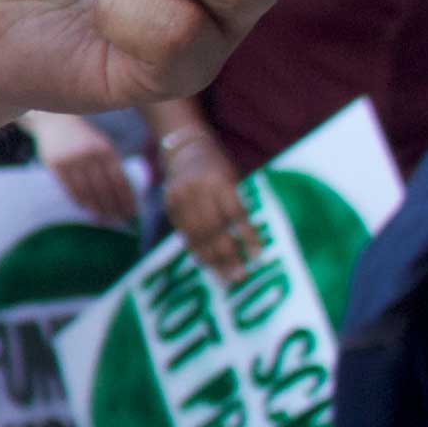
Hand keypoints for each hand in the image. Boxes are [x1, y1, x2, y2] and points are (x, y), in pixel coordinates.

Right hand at [26, 112, 138, 227]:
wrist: (55, 122)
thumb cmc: (83, 138)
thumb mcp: (102, 145)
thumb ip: (112, 165)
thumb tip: (126, 194)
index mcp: (106, 150)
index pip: (120, 181)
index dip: (126, 199)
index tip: (131, 213)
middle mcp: (90, 155)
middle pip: (105, 189)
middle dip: (113, 207)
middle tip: (119, 220)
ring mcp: (72, 160)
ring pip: (87, 191)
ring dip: (97, 208)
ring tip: (103, 218)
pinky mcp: (56, 165)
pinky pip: (70, 188)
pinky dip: (79, 200)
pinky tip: (85, 207)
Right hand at [159, 133, 260, 282]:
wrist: (184, 149)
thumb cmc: (217, 166)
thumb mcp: (232, 177)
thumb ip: (236, 204)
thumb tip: (248, 241)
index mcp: (219, 180)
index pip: (235, 214)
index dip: (246, 236)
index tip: (258, 256)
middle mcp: (197, 190)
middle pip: (213, 229)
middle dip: (227, 255)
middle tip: (240, 276)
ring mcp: (180, 198)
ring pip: (197, 235)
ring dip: (212, 259)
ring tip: (225, 277)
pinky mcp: (169, 206)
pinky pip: (184, 233)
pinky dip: (197, 250)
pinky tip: (207, 264)